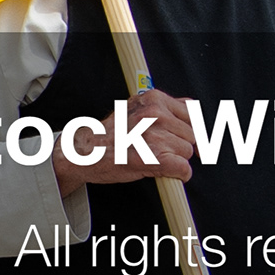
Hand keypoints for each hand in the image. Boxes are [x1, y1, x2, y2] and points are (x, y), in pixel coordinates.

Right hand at [52, 87, 194, 192]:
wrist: (82, 153)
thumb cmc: (108, 135)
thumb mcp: (135, 108)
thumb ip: (164, 106)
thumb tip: (192, 108)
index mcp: (153, 99)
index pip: (192, 112)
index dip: (188, 128)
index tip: (180, 137)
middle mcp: (155, 115)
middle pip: (192, 134)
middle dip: (180, 144)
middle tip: (157, 149)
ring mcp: (155, 136)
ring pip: (188, 152)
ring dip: (175, 159)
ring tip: (151, 158)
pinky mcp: (154, 158)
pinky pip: (183, 169)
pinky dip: (178, 175)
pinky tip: (162, 172)